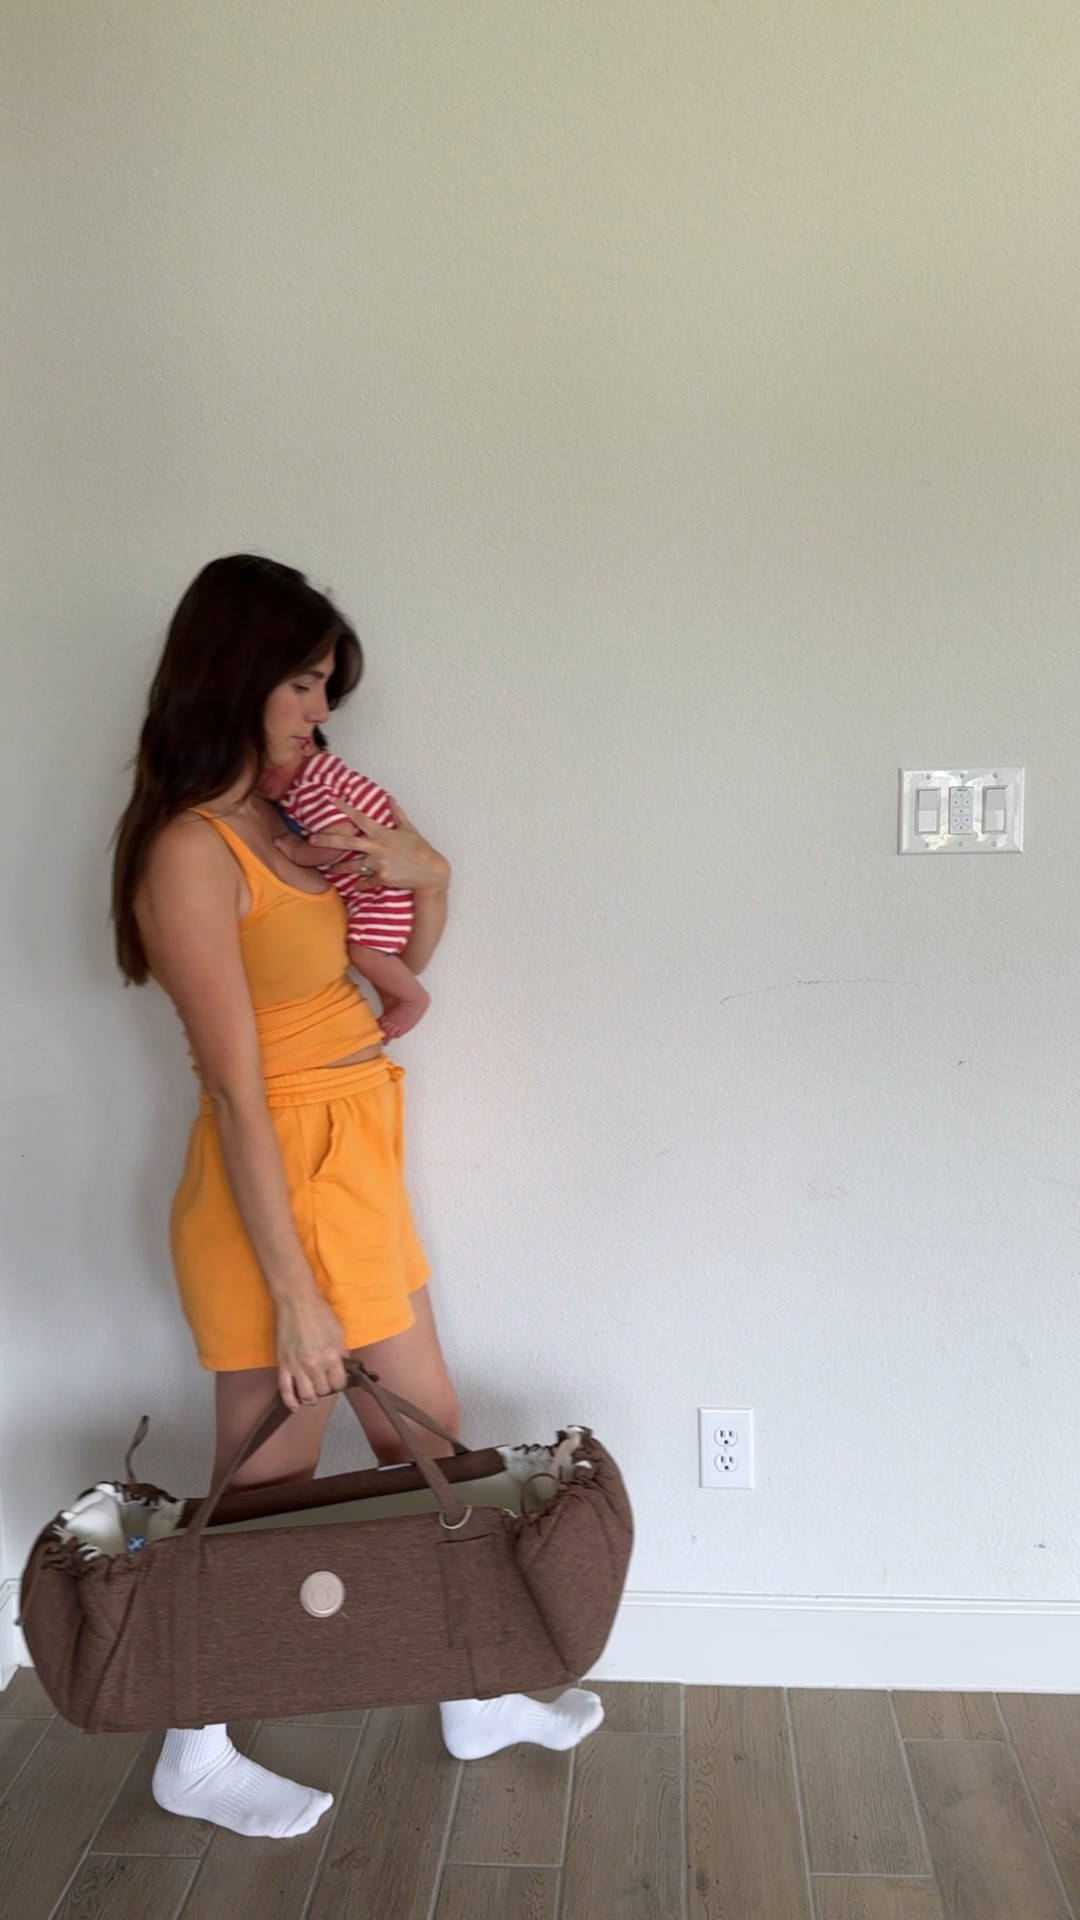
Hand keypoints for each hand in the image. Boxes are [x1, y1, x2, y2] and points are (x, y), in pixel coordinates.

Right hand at [274, 1291, 347, 1411]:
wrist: (296, 1301)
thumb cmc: (319, 1313)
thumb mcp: (338, 1332)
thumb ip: (342, 1353)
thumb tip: (344, 1367)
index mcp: (331, 1356)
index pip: (339, 1383)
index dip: (339, 1383)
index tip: (337, 1380)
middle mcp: (314, 1365)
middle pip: (323, 1391)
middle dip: (326, 1388)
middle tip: (325, 1382)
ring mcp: (297, 1366)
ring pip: (306, 1395)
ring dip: (311, 1398)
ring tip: (312, 1395)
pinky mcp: (283, 1364)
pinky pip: (285, 1390)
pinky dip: (290, 1401)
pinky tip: (295, 1406)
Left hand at [276, 796, 449, 895]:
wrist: (430, 872)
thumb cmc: (420, 849)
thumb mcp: (409, 829)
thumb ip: (397, 814)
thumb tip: (389, 799)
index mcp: (382, 833)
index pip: (359, 817)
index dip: (344, 808)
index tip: (331, 800)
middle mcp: (377, 846)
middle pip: (346, 842)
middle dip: (327, 840)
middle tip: (311, 840)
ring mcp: (378, 863)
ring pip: (352, 866)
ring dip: (338, 868)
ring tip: (327, 870)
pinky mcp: (382, 878)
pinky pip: (366, 882)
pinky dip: (361, 884)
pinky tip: (356, 886)